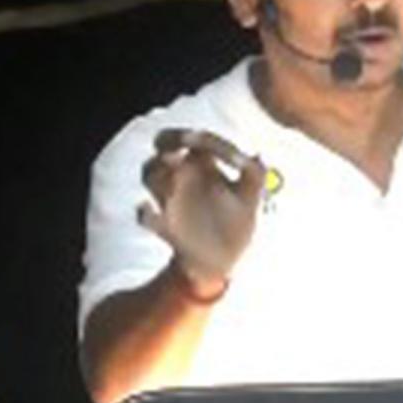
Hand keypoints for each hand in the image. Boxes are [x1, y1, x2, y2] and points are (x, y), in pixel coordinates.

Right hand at [138, 128, 265, 291]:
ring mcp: (171, 200)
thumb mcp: (251, 201)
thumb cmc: (236, 226)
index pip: (197, 141)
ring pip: (150, 173)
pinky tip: (154, 210)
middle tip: (179, 152)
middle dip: (169, 141)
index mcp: (206, 168)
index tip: (211, 146)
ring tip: (175, 184)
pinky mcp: (164, 226)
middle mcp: (184, 178)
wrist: (222, 263)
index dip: (202, 138)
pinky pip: (144, 215)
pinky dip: (146, 212)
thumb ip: (255, 176)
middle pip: (164, 145)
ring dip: (160, 174)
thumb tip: (257, 154)